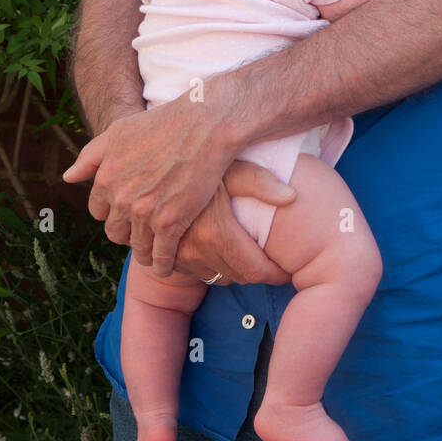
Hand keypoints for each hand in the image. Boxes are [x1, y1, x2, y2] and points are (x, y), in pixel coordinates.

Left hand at [62, 88, 268, 277]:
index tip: (127, 212)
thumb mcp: (118, 132)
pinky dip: (162, 264)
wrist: (203, 127)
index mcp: (106, 178)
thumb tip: (68, 177)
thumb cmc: (162, 124)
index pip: (99, 211)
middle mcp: (120, 199)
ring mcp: (145, 213)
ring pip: (137, 247)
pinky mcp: (170, 223)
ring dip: (144, 252)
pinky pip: (160, 255)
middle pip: (116, 232)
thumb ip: (90, 157)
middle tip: (142, 231)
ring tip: (153, 253)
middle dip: (127, 232)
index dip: (113, 211)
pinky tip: (166, 266)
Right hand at [172, 160, 294, 285]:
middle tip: (270, 260)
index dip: (275, 274)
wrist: (149, 166)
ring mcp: (178, 257)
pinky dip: (211, 266)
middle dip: (257, 272)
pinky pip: (197, 273)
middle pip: (238, 277)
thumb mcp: (229, 165)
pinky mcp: (166, 257)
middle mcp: (194, 250)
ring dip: (234, 270)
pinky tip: (220, 248)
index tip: (286, 271)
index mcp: (215, 232)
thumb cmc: (196, 162)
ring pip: (218, 278)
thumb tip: (292, 196)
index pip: (255, 270)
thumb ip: (259, 181)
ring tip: (247, 252)